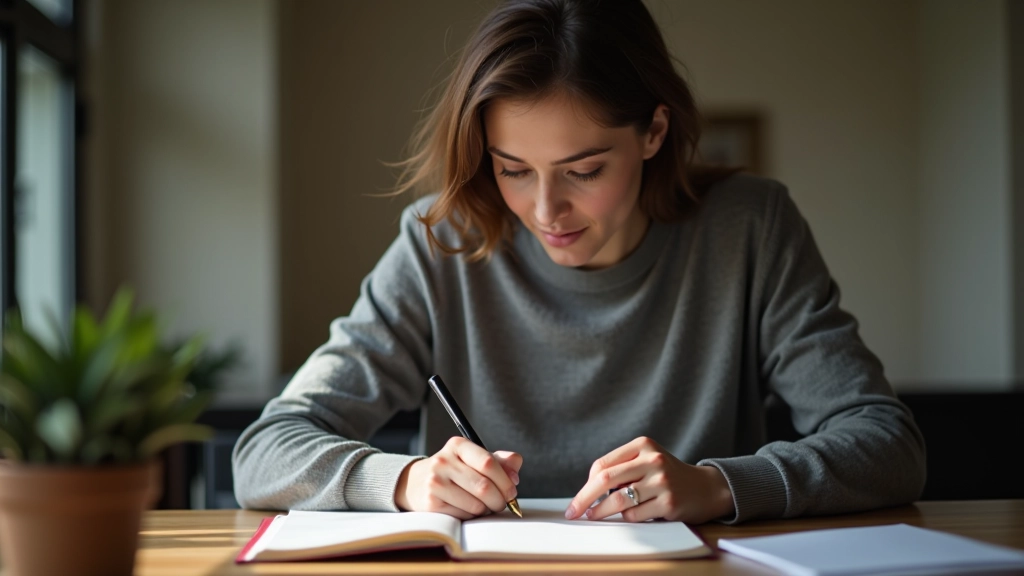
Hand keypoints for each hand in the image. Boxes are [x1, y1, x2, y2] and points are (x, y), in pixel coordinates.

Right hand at [394, 436, 521, 518]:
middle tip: (502, 503)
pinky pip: (463, 515)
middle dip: (500, 499)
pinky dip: (471, 515)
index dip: (505, 480)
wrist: (416, 483)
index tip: (512, 491)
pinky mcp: (431, 502)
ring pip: (475, 504)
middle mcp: (443, 461)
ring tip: (483, 505)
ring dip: (486, 509)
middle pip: (484, 486)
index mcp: (458, 445)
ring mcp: (435, 482)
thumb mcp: (473, 459)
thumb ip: (499, 461)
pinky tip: (467, 508)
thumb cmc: (453, 471)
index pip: (488, 462)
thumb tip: (516, 468)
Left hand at [564, 436, 733, 523]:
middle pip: (606, 479)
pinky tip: (633, 515)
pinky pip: (635, 514)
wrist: (705, 488)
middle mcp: (653, 460)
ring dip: (601, 511)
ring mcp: (662, 481)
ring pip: (618, 499)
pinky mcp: (669, 502)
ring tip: (593, 515)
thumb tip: (588, 491)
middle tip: (573, 511)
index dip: (586, 484)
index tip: (578, 499)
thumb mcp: (647, 461)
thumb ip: (622, 469)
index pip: (603, 464)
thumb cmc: (668, 476)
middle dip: (584, 498)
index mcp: (643, 445)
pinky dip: (627, 518)